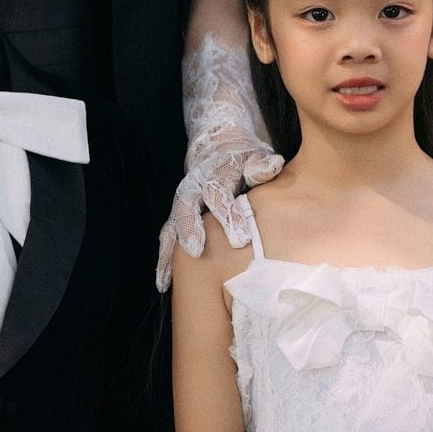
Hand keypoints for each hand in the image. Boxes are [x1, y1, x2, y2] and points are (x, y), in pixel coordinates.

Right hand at [155, 129, 282, 290]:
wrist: (217, 148)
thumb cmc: (242, 161)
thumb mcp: (254, 158)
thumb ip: (261, 166)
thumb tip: (270, 168)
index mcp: (215, 175)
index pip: (218, 193)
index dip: (228, 215)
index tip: (241, 239)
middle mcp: (193, 188)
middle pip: (186, 207)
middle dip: (190, 230)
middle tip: (197, 251)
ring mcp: (182, 203)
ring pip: (173, 225)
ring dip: (169, 250)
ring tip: (168, 277)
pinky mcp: (177, 217)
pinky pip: (167, 239)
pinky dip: (163, 260)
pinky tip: (163, 283)